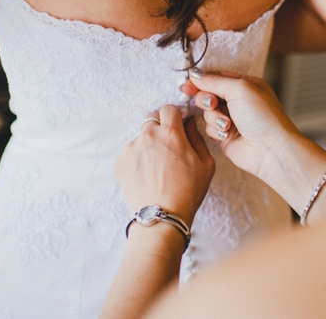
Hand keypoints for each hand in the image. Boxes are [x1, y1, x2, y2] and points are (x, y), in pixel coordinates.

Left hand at [113, 105, 215, 226]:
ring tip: (156, 169)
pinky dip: (137, 160)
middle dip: (160, 128)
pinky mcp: (119, 162)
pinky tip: (146, 176)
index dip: (175, 116)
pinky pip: (130, 153)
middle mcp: (148, 135)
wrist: (161, 217)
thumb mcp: (206, 164)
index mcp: (170, 132)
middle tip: (167, 148)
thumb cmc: (188, 192)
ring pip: (140, 137)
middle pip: (152, 119)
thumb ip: (197, 137)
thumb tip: (189, 123)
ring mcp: (131, 148)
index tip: (177, 126)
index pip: (169, 108)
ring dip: (148, 145)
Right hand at [186, 71, 325, 221]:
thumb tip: (195, 74)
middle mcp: (238, 101)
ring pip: (206, 112)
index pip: (216, 77)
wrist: (270, 149)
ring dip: (214, 117)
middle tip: (212, 104)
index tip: (187, 86)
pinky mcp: (225, 135)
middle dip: (206, 100)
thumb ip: (215, 80)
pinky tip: (228, 134)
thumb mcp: (240, 89)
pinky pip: (209, 128)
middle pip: (207, 94)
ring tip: (228, 124)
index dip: (200, 81)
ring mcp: (231, 118)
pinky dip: (216, 130)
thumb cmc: (262, 117)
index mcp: (245, 85)